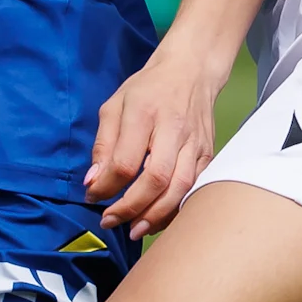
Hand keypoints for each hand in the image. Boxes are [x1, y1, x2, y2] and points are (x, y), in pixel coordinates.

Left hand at [84, 45, 224, 230]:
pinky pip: (195, 188)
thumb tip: (94, 182)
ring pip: (180, 188)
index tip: (93, 197)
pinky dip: (177, 208)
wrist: (191, 71)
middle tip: (110, 221)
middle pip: (156, 179)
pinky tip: (158, 219)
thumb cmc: (148, 89)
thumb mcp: (114, 105)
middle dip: (131, 207)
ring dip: (156, 215)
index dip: (108, 186)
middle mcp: (174, 129)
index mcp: (145, 113)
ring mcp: (195, 143)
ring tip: (135, 229)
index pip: (126, 161)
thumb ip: (103, 144)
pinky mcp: (207, 153)